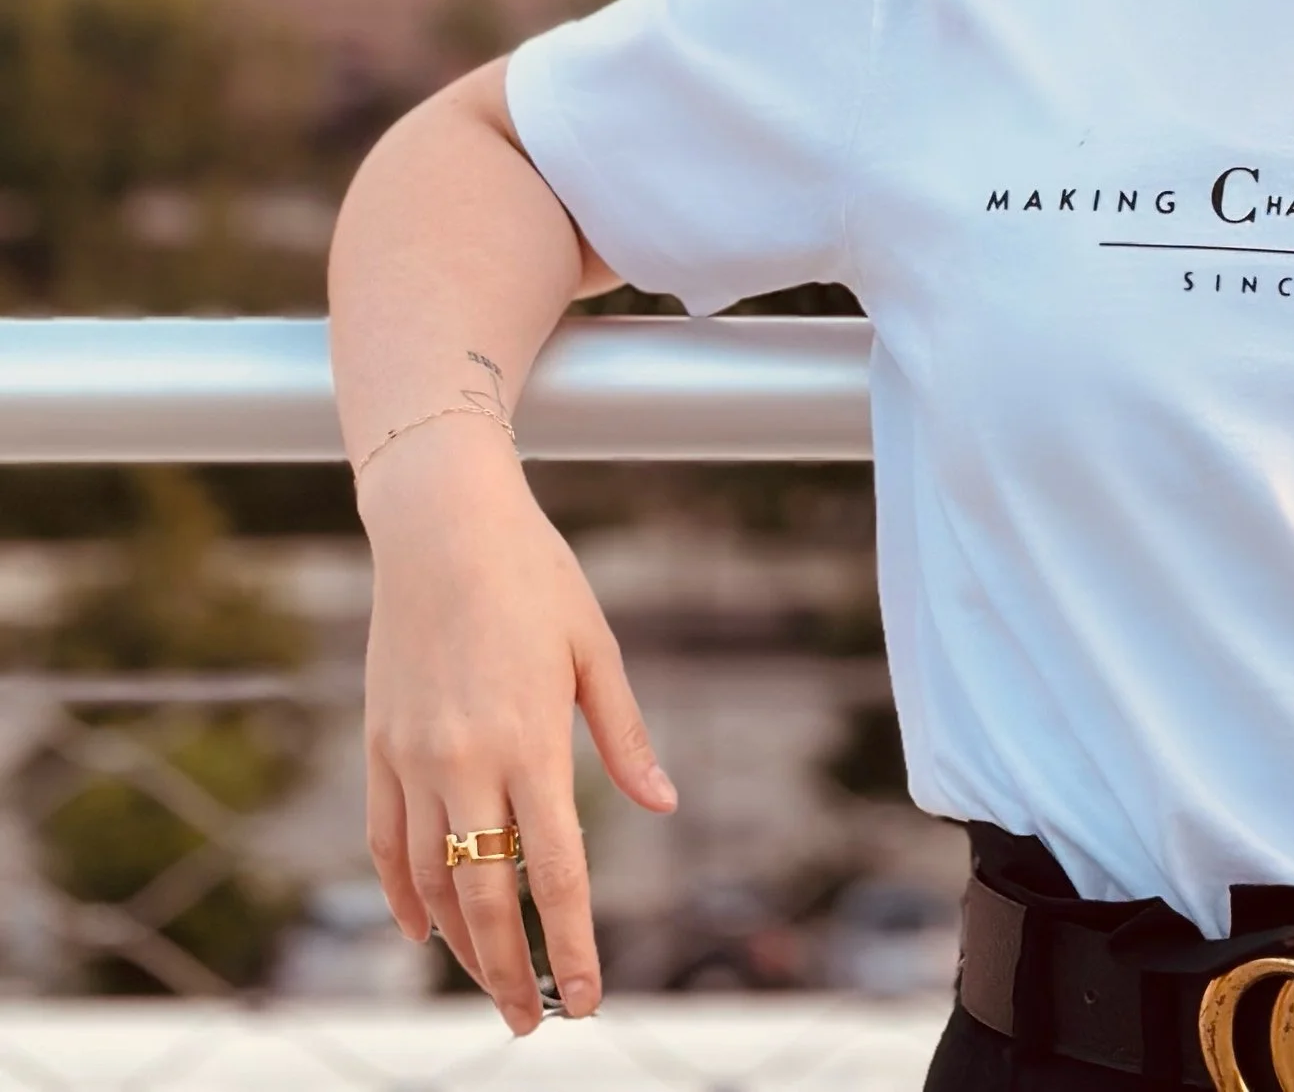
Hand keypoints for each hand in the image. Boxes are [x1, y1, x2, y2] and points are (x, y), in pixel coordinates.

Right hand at [359, 416, 675, 1030]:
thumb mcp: (596, 647)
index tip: (589, 1001)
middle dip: (512, 974)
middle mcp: (465, 760)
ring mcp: (412, 758)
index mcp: (531, 738)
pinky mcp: (377, 746)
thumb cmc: (535, 575)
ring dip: (460, 947)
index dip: (574, 946)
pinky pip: (384, 845)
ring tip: (492, 984)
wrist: (441, 522)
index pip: (556, 873)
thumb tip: (663, 807)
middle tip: (536, 1023)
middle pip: (486, 899)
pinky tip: (422, 931)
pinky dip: (401, 897)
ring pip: (430, 885)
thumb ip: (624, 736)